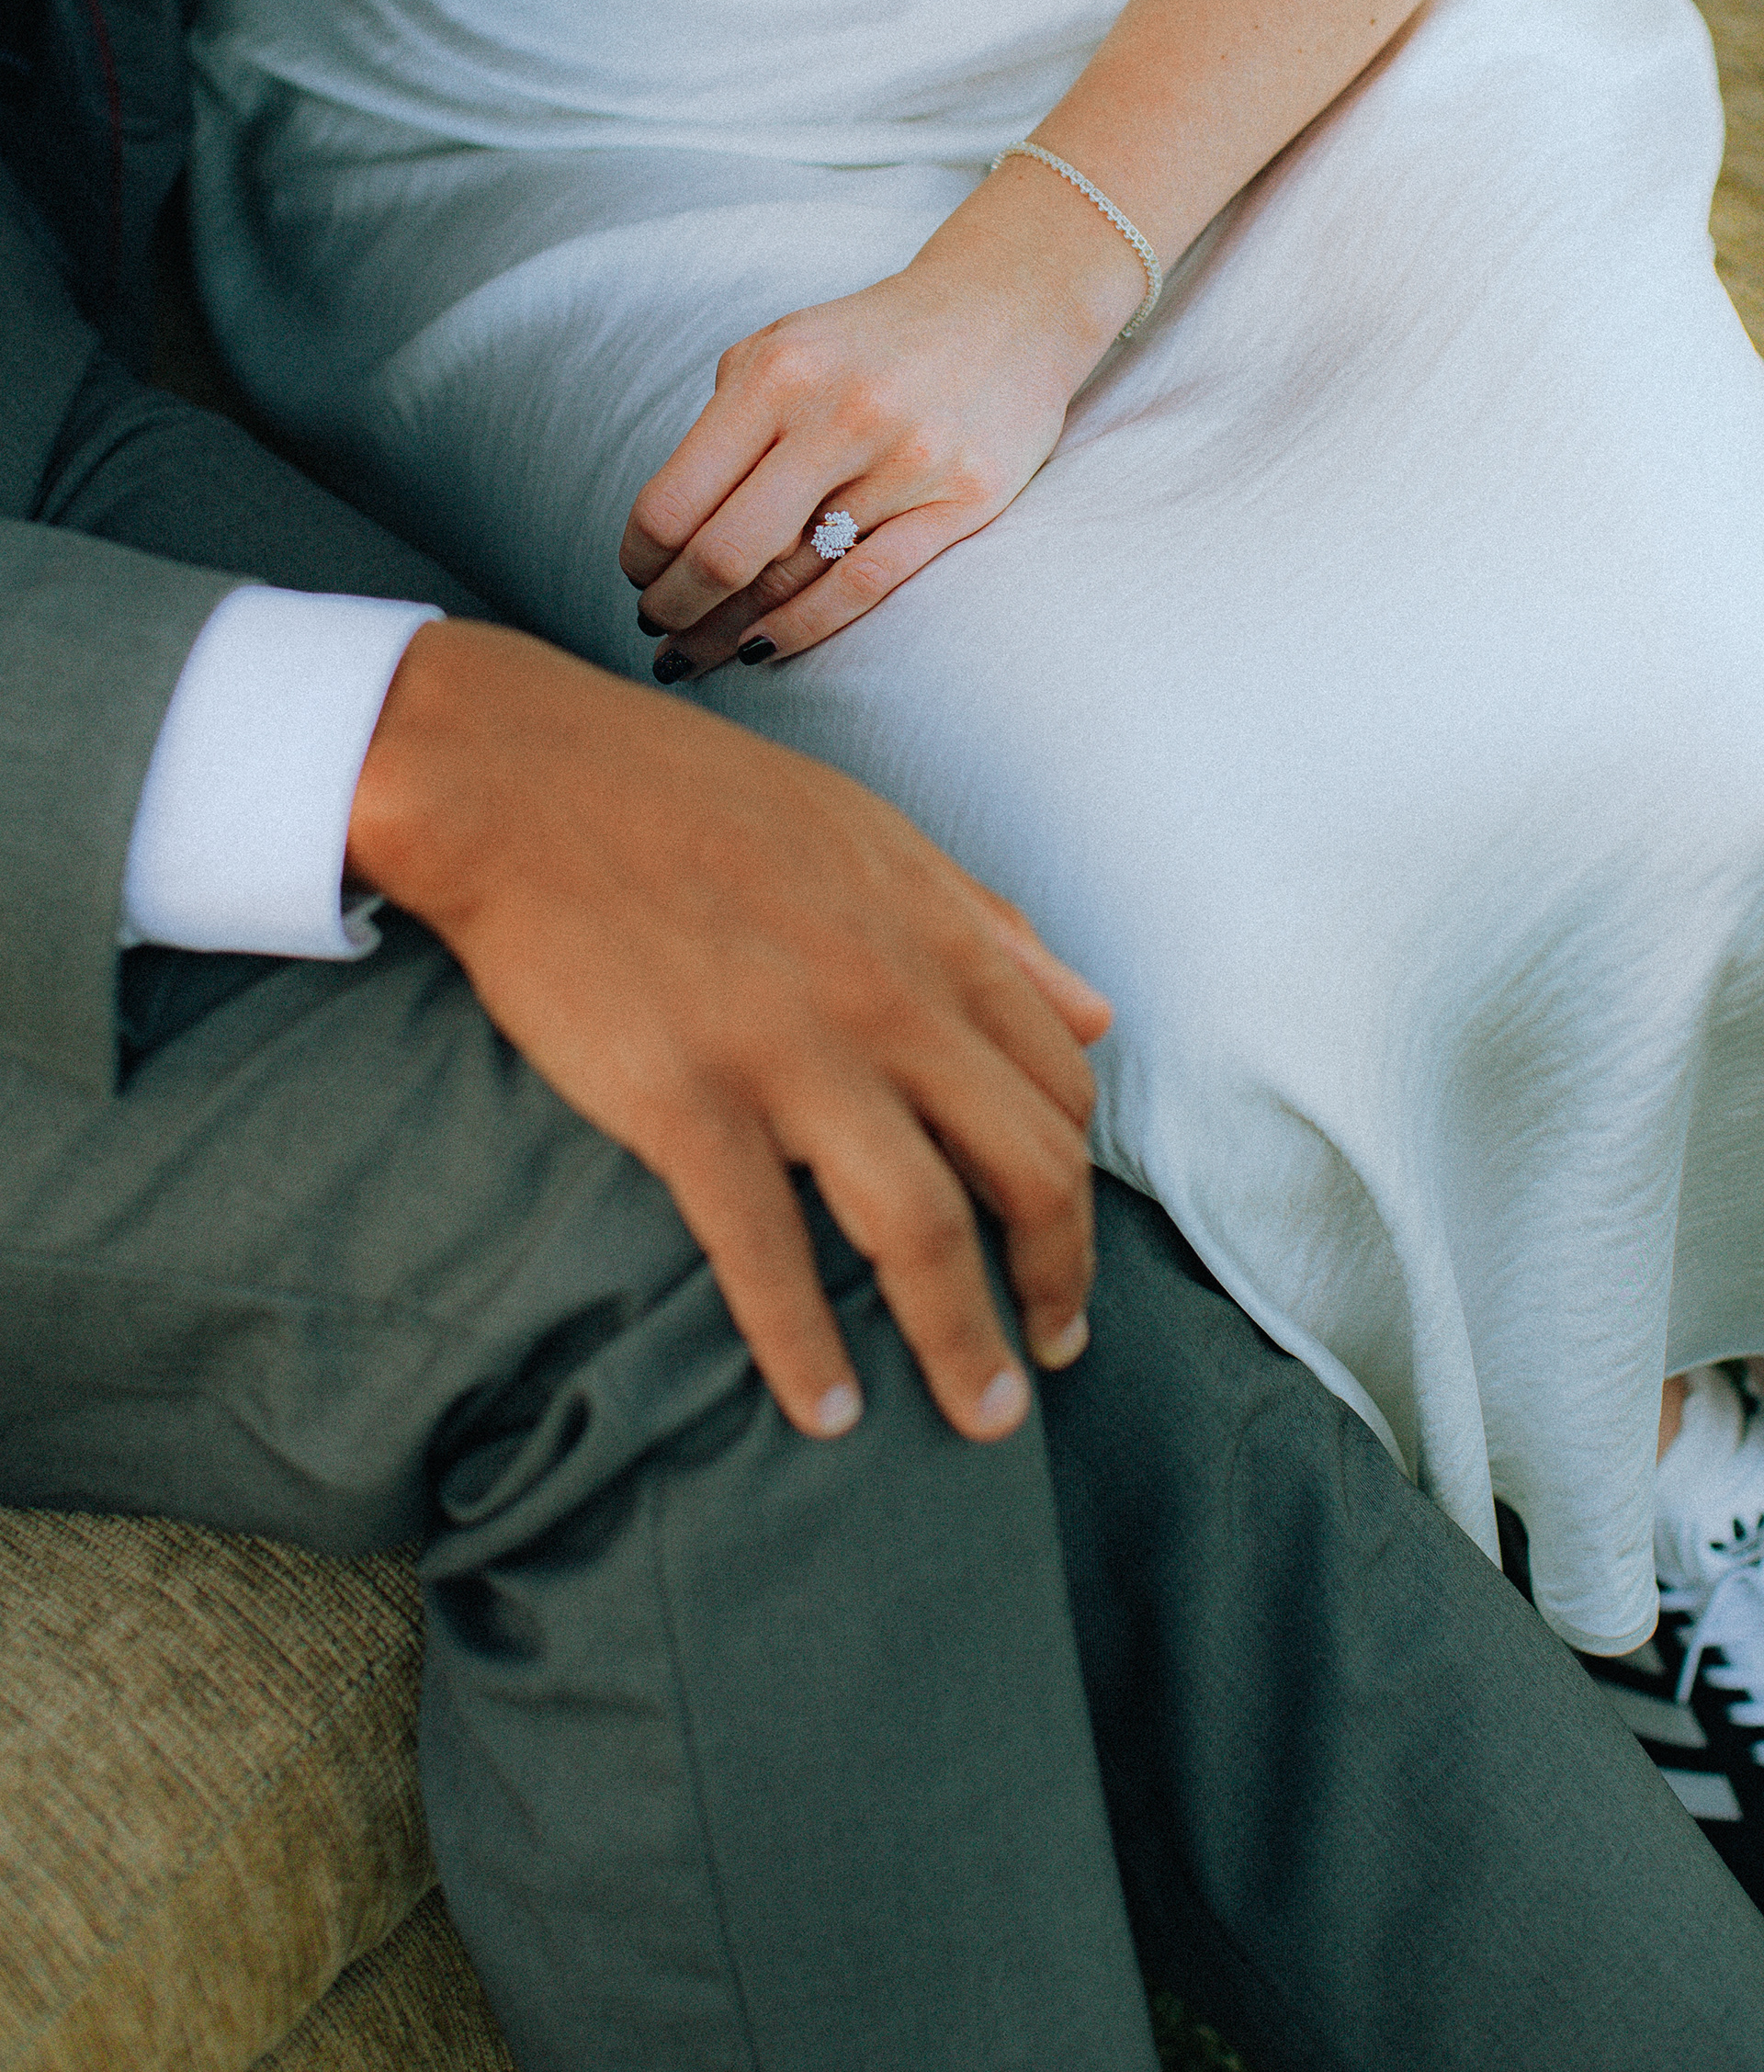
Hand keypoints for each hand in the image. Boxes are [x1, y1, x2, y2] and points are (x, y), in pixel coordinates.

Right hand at [346, 617, 1111, 1438]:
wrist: (521, 779)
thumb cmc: (692, 799)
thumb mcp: (869, 833)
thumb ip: (984, 926)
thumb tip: (1092, 1013)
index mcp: (934, 934)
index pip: (1058, 1088)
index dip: (1075, 1186)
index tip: (1060, 1249)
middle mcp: (886, 998)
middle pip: (1027, 1170)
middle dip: (1056, 1282)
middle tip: (1051, 1357)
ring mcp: (788, 1053)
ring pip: (925, 1230)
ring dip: (964, 1345)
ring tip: (981, 1420)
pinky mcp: (685, 1100)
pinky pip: (768, 1251)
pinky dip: (804, 1347)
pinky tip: (822, 1412)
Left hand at [620, 158, 1144, 673]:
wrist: (1007, 306)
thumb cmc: (871, 341)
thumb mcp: (781, 349)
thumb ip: (724, 426)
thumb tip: (666, 532)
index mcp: (777, 373)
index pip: (675, 499)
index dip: (642, 558)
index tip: (638, 577)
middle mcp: (839, 416)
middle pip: (725, 552)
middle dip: (675, 607)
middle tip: (656, 627)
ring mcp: (906, 462)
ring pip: (791, 579)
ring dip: (727, 630)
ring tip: (695, 652)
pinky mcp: (961, 501)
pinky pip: (863, 587)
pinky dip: (800, 628)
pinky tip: (759, 647)